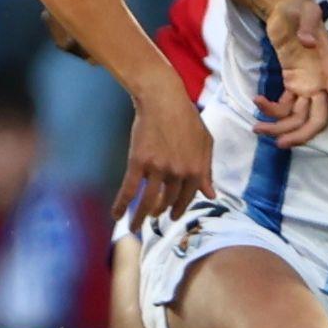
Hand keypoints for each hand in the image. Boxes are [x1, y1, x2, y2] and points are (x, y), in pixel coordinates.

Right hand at [117, 75, 214, 222]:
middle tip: (154, 217)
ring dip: (141, 218)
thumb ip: (207, 170)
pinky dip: (121, 205)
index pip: (188, 197)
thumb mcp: (205, 143)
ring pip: (148, 201)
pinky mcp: (138, 162)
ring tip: (135, 227)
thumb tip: (211, 194)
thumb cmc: (186, 118)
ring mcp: (158, 169)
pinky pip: (129, 190)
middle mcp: (178, 173)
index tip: (172, 215)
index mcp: (196, 169)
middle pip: (167, 201)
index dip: (179, 208)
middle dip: (160, 212)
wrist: (163, 99)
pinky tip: (116, 216)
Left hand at [254, 0, 327, 147]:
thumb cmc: (300, 8)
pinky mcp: (292, 85)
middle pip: (318, 117)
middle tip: (279, 143)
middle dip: (300, 134)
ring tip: (257, 128)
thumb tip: (307, 40)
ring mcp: (307, 85)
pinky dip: (271, 110)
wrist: (286, 9)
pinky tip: (257, 101)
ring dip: (279, 128)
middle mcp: (321, 81)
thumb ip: (310, 23)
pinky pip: (285, 107)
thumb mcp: (306, 9)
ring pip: (299, 118)